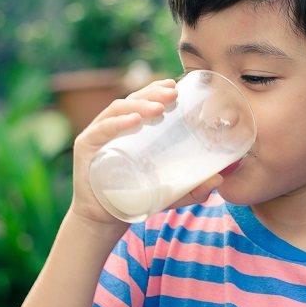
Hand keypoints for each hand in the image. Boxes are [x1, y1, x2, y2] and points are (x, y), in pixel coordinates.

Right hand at [69, 79, 222, 225]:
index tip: (176, 85)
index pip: (142, 101)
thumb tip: (220, 179)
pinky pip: (101, 131)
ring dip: (138, 105)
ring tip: (158, 108)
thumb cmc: (134, 199)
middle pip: (132, 101)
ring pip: (118, 111)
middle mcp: (111, 127)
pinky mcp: (85, 149)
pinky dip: (117, 123)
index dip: (156, 89)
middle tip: (173, 93)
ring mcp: (97, 136)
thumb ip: (192, 188)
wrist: (104, 221)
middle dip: (152, 93)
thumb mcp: (168, 192)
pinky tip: (133, 120)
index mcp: (129, 129)